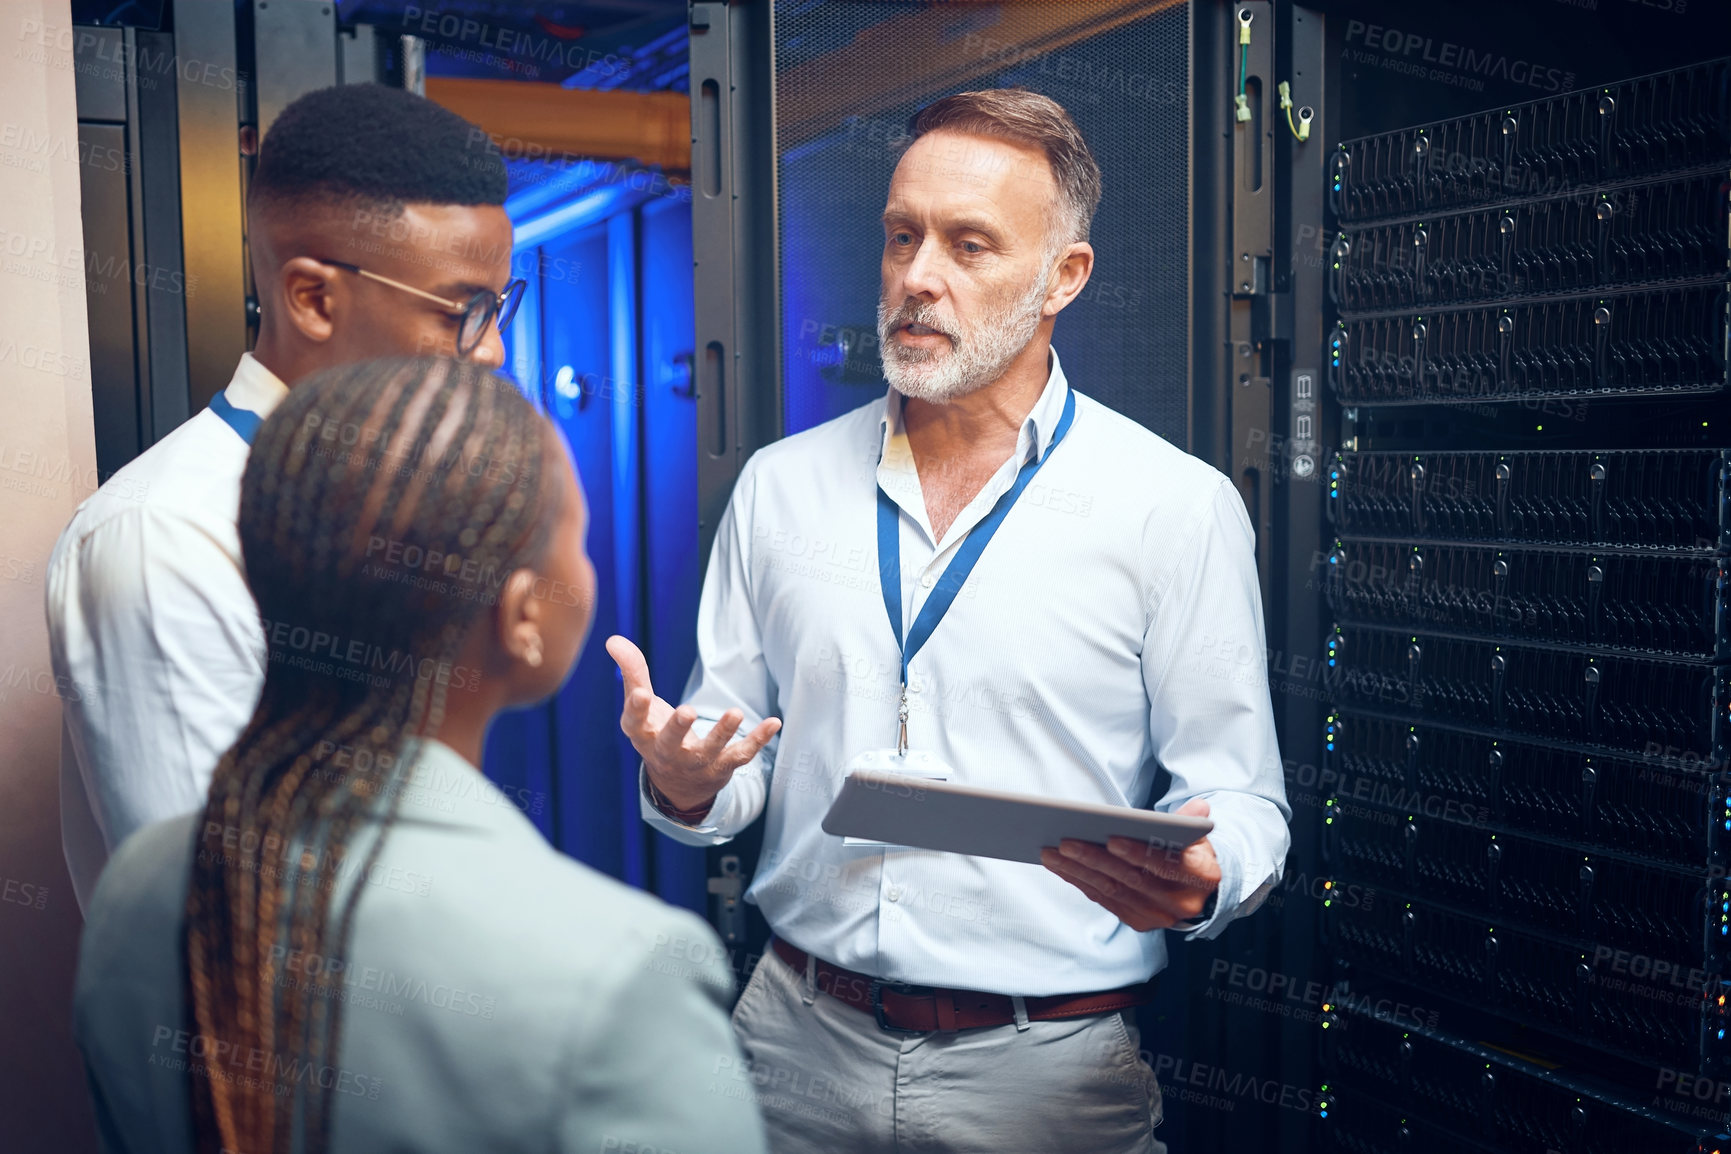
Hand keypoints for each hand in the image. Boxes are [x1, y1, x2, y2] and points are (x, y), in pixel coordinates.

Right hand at [606, 635, 781, 812]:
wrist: (677, 784)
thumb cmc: (655, 732)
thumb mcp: (640, 705)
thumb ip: (632, 671)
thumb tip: (613, 639)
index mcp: (643, 735)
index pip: (636, 723)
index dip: (637, 709)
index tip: (641, 694)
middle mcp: (668, 753)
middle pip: (671, 743)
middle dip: (679, 729)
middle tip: (687, 711)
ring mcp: (696, 763)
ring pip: (710, 752)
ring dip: (722, 733)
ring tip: (735, 713)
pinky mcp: (722, 767)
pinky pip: (741, 755)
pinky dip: (758, 740)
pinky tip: (774, 722)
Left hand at [1040, 798, 1220, 931]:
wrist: (1200, 893)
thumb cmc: (1191, 855)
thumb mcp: (1198, 837)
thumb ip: (1192, 822)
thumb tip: (1199, 806)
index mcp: (1200, 877)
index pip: (1166, 864)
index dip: (1138, 853)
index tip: (1111, 838)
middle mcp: (1180, 903)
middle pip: (1131, 879)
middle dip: (1095, 860)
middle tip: (1065, 842)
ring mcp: (1157, 916)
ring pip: (1112, 891)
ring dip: (1078, 872)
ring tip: (1051, 853)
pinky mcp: (1138, 921)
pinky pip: (1104, 900)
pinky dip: (1080, 882)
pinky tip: (1061, 867)